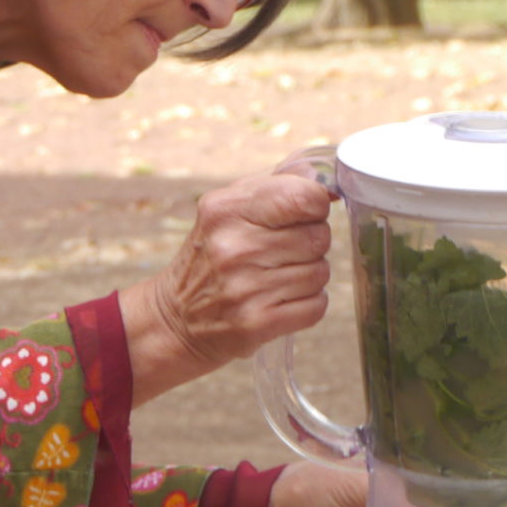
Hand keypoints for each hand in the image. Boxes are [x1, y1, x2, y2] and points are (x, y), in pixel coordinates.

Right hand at [120, 171, 332, 404]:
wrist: (177, 317)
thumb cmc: (214, 253)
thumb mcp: (231, 206)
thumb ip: (280, 184)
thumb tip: (329, 184)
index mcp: (226, 208)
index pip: (304, 197)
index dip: (315, 206)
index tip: (303, 213)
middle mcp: (233, 247)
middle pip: (319, 237)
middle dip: (311, 243)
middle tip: (282, 251)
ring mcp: (244, 288)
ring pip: (321, 272)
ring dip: (309, 275)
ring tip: (278, 276)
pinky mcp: (256, 323)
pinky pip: (316, 305)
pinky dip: (307, 304)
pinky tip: (280, 300)